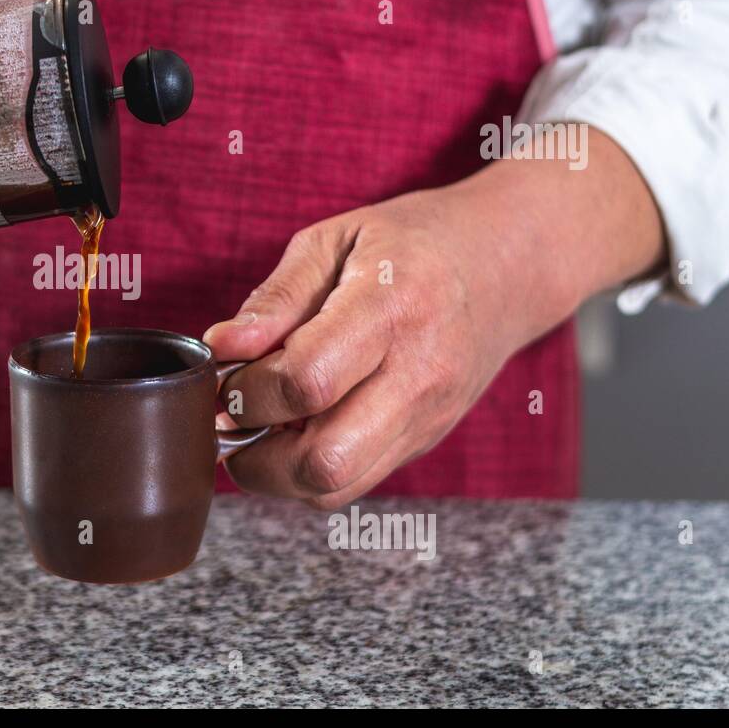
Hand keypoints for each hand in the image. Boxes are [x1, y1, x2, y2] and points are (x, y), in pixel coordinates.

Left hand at [205, 126, 664, 508]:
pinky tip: (295, 429)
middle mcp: (418, 374)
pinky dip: (307, 470)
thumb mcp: (334, 241)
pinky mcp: (425, 440)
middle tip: (232, 418)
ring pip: (336, 486)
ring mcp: (428, 417)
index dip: (247, 391)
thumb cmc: (411, 244)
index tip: (225, 375)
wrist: (507, 266)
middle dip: (255, 453)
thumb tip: (221, 348)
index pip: (307, 381)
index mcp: (391, 308)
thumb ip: (275, 298)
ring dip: (276, 472)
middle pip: (324, 459)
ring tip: (260, 426)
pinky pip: (354, 481)